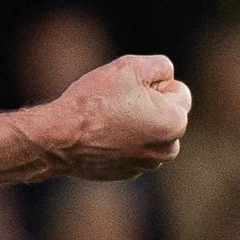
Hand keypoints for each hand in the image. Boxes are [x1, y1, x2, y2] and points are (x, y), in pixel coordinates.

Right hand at [47, 54, 190, 180]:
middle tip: (119, 102)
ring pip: (150, 133)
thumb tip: (167, 78)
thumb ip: (161, 66)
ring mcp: (146, 165)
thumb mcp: (131, 66)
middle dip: (151, 105)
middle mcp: (167, 149)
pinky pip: (133, 148)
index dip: (154, 83)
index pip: (179, 91)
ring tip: (108, 118)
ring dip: (137, 124)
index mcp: (175, 123)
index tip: (131, 89)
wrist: (60, 137)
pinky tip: (101, 134)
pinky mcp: (127, 173)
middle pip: (167, 114)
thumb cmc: (95, 100)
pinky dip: (122, 140)